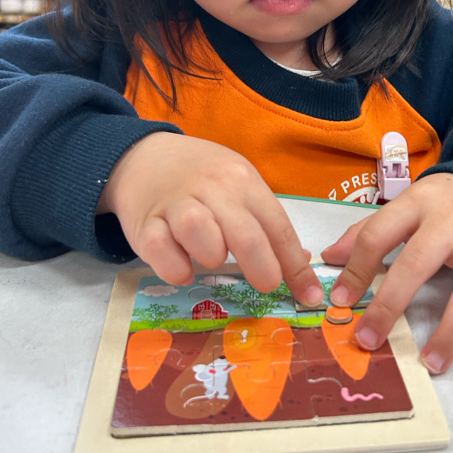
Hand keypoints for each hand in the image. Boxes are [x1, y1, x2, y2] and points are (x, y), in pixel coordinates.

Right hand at [99, 132, 322, 303]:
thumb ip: (265, 223)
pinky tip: (182, 268)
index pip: (277, 227)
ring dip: (212, 256)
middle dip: (263, 268)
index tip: (309, 296)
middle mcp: (211, 188)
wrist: (143, 156)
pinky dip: (175, 268)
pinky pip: (161, 251)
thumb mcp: (238, 184)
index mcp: (242, 180)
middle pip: (245, 234)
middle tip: (266, 285)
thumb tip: (301, 263)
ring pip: (200, 231)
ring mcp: (176, 204)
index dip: (296, 266)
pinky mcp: (145, 224)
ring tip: (212, 259)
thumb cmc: (200, 177)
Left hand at [321, 173, 452, 373]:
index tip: (340, 303)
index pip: (377, 234)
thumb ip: (370, 231)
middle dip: (389, 305)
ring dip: (450, 332)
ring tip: (431, 363)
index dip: (355, 270)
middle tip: (368, 340)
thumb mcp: (408, 205)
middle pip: (417, 263)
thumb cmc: (447, 206)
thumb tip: (329, 258)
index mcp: (418, 203)